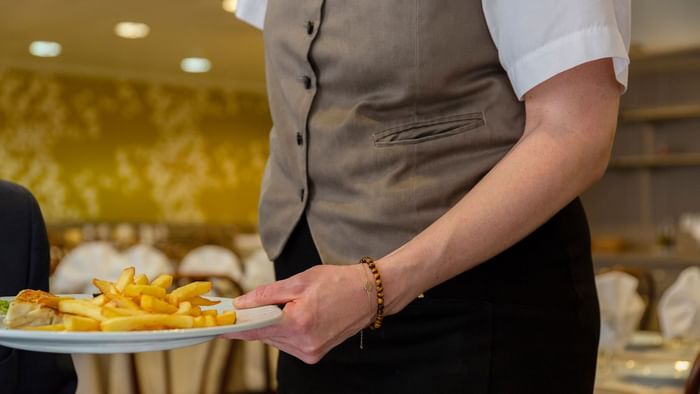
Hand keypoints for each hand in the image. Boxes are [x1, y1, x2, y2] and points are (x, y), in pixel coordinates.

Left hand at [221, 263, 373, 363]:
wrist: (369, 294)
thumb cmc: (337, 282)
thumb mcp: (299, 280)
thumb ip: (266, 294)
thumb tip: (241, 304)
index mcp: (298, 323)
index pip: (254, 329)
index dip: (233, 327)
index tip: (217, 325)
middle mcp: (303, 343)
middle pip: (263, 336)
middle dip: (254, 322)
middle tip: (246, 307)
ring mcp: (310, 352)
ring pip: (275, 341)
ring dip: (271, 326)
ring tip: (285, 307)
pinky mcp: (314, 355)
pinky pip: (288, 344)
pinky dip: (284, 332)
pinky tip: (295, 317)